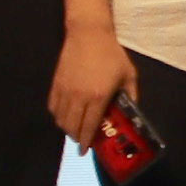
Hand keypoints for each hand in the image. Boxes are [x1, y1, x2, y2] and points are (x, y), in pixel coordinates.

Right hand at [49, 26, 129, 149]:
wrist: (89, 34)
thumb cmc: (111, 54)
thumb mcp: (129, 75)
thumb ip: (132, 96)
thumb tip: (132, 113)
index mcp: (98, 97)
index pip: (89, 127)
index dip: (87, 142)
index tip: (86, 151)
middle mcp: (79, 97)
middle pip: (72, 127)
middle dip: (77, 138)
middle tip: (83, 139)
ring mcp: (65, 91)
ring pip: (60, 119)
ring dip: (67, 128)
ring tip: (75, 128)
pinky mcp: (56, 84)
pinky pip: (53, 107)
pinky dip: (58, 116)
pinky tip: (65, 115)